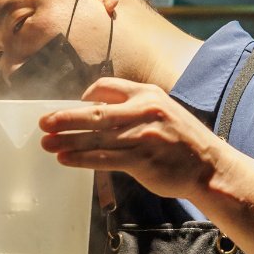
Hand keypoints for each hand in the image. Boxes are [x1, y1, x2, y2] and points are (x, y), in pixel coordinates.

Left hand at [38, 77, 224, 198]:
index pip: (107, 86)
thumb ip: (133, 109)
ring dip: (67, 140)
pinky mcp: (142, 160)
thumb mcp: (162, 111)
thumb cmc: (181, 141)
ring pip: (96, 136)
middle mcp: (144, 111)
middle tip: (44, 122)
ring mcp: (142, 136)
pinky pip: (104, 158)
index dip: (86, 96)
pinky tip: (65, 159)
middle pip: (95, 111)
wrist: (209, 167)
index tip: (74, 105)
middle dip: (66, 117)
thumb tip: (97, 113)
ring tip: (47, 143)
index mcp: (148, 94)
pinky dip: (81, 158)